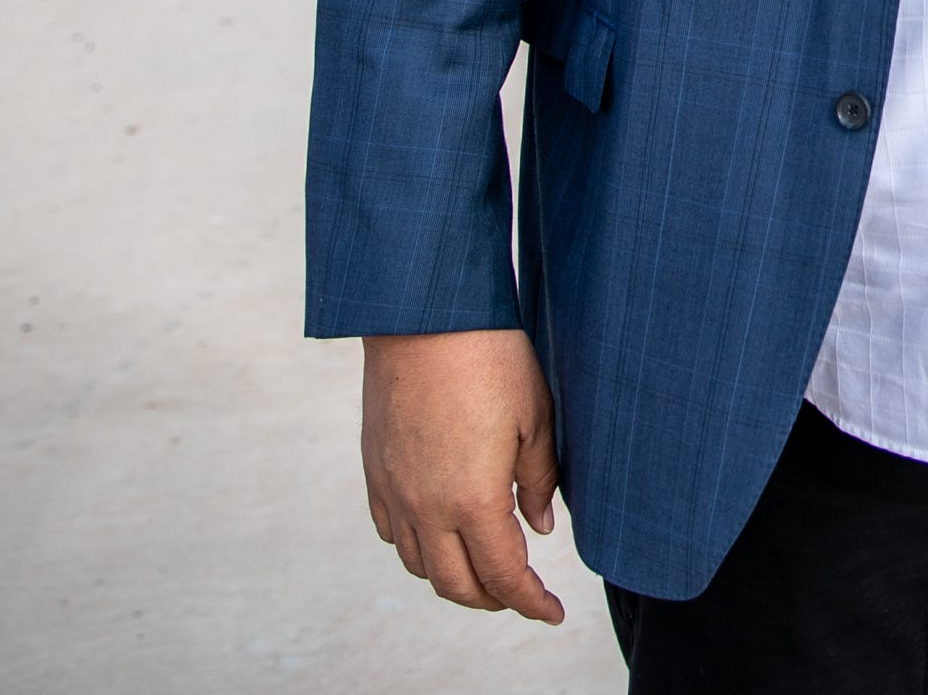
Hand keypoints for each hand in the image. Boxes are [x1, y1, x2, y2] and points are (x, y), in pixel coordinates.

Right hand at [360, 328, 565, 622]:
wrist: (424, 315)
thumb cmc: (490, 358)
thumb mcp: (535, 418)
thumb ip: (537, 481)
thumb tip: (539, 529)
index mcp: (473, 500)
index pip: (504, 576)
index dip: (530, 603)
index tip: (551, 613)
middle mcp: (427, 507)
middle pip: (457, 584)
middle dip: (493, 600)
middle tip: (522, 595)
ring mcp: (395, 491)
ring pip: (420, 565)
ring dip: (454, 577)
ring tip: (484, 567)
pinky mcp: (375, 471)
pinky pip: (392, 532)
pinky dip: (418, 548)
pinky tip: (440, 532)